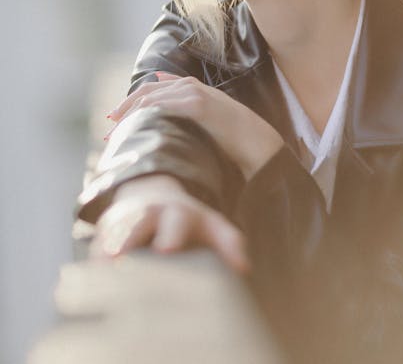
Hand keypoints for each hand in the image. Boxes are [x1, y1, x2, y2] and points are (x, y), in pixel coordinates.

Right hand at [89, 174, 249, 273]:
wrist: (154, 196)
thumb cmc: (187, 221)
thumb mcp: (212, 226)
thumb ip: (229, 243)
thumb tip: (243, 267)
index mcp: (177, 213)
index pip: (175, 222)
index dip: (170, 233)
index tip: (166, 248)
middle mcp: (147, 214)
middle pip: (134, 223)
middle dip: (127, 237)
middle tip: (117, 256)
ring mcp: (123, 222)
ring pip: (109, 234)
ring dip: (102, 250)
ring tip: (96, 269)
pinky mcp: (104, 234)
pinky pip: (94, 246)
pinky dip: (91, 262)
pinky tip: (86, 279)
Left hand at [107, 73, 283, 179]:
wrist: (257, 142)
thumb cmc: (232, 137)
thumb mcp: (205, 121)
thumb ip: (186, 112)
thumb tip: (163, 115)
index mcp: (191, 87)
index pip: (151, 89)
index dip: (130, 104)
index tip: (115, 122)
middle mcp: (190, 86)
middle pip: (146, 92)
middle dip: (125, 110)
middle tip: (109, 131)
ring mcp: (195, 93)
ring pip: (151, 99)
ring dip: (130, 116)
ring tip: (117, 134)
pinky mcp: (199, 104)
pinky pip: (164, 106)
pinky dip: (146, 115)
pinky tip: (136, 128)